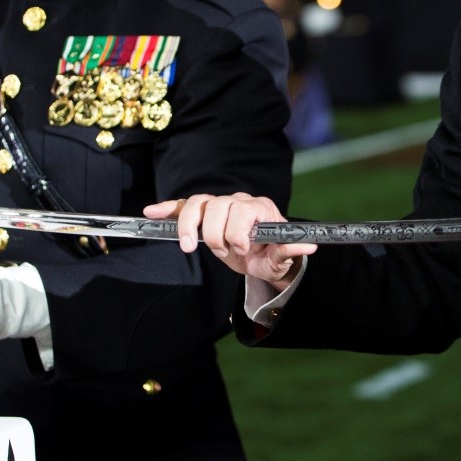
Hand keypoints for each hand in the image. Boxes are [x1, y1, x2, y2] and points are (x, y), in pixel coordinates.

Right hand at [144, 192, 317, 290]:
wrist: (261, 256)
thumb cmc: (272, 255)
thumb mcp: (281, 259)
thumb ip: (290, 250)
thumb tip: (309, 245)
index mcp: (260, 208)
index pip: (241, 211)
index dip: (236, 233)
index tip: (240, 251)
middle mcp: (239, 201)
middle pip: (217, 206)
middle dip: (216, 234)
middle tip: (224, 253)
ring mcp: (221, 205)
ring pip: (199, 203)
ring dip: (190, 225)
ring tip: (188, 246)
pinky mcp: (205, 213)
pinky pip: (185, 206)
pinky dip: (169, 209)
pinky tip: (152, 213)